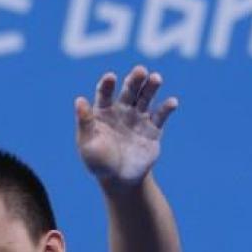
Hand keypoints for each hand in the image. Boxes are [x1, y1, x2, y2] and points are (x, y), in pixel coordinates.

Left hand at [74, 65, 177, 187]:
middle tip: (140, 71)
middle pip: (129, 90)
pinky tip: (172, 102)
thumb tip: (79, 100)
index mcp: (104, 111)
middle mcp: (122, 110)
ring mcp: (139, 118)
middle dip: (135, 79)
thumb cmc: (99, 163)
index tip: (111, 78)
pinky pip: (161, 116)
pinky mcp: (153, 129)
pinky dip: (167, 108)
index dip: (108, 84)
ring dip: (151, 87)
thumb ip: (85, 123)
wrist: (120, 180)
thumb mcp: (87, 144)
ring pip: (146, 97)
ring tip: (156, 78)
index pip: (106, 93)